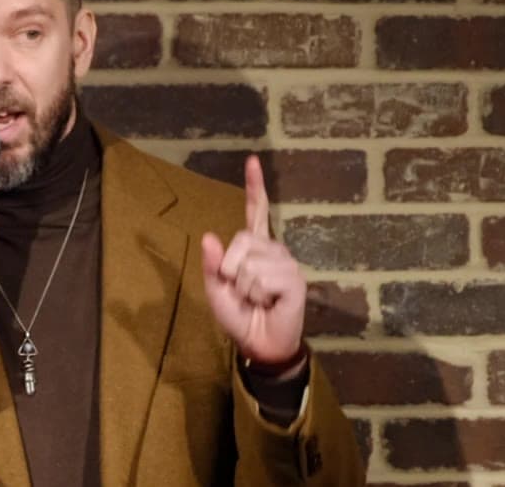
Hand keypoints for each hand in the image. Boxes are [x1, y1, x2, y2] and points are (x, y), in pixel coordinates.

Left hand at [202, 156, 306, 371]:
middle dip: (230, 270)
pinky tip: (270, 303)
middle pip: (240, 240)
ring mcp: (286, 263)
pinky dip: (257, 295)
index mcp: (255, 248)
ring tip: (257, 299)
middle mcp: (273, 249)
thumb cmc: (240, 316)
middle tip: (243, 292)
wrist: (259, 344)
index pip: (256, 211)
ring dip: (244, 288)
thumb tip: (209, 236)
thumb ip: (212, 266)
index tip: (252, 161)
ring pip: (248, 263)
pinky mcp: (295, 280)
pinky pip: (262, 278)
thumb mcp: (217, 291)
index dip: (254, 186)